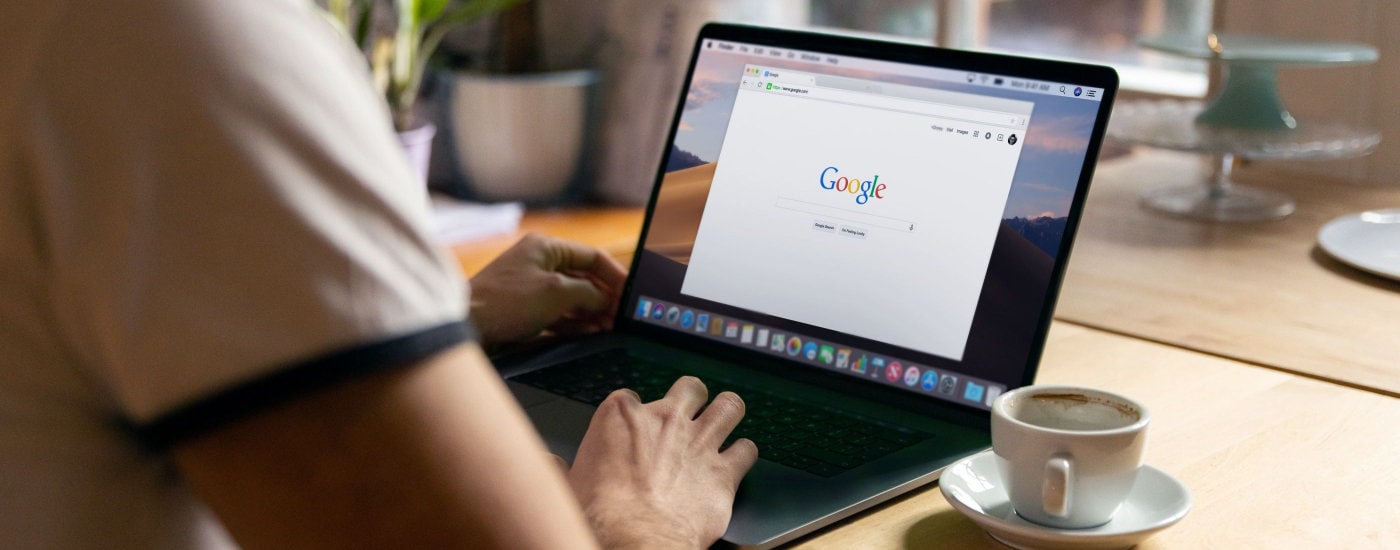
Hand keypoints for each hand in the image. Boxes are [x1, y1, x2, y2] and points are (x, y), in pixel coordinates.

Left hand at [468, 233, 626, 346]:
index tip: (630, 294)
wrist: (467, 325)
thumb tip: (606, 299)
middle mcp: (539, 262)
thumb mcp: (557, 293)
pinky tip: (590, 332)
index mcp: (546, 247)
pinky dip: (575, 322)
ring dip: (592, 312)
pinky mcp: (526, 308)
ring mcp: (532, 286)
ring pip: (572, 297)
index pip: (592, 256)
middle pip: (584, 278)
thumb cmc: (506, 302)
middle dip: (604, 297)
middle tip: (621, 317)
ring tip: (609, 327)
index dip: (615, 275)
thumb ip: (588, 293)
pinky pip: (558, 312)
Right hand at [566, 377, 758, 548]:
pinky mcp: (724, 471)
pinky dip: (744, 454)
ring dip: (728, 412)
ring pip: (729, 406)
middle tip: (689, 413)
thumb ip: (559, 467)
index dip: (635, 414)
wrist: (635, 540)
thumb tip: (548, 463)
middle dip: (692, 398)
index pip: (631, 396)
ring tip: (726, 419)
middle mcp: (665, 420)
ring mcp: (699, 442)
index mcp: (621, 415)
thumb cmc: (600, 515)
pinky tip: (738, 460)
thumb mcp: (567, 484)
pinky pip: (747, 450)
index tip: (634, 430)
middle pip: (689, 388)